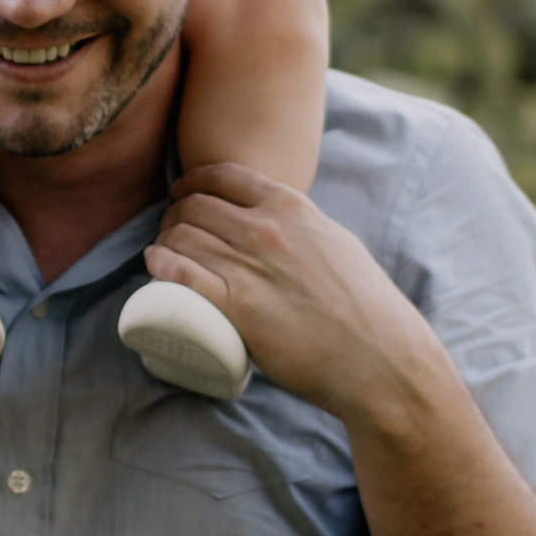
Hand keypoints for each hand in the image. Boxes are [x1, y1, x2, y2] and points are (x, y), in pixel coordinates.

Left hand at [147, 164, 443, 420]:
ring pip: (181, 237)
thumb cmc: (365, 308)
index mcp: (292, 207)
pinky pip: (181, 273)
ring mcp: (250, 266)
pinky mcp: (237, 307)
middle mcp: (267, 229)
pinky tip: (155, 265)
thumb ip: (305, 228)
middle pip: (194, 206)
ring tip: (162, 254)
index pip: (223, 176)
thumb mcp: (336, 244)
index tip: (181, 195)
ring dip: (163, 241)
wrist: (380, 359)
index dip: (192, 183)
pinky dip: (161, 264)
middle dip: (173, 215)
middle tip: (170, 234)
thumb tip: (282, 225)